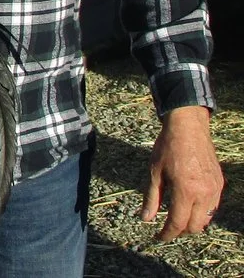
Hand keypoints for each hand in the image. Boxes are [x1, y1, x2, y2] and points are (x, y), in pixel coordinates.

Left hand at [140, 105, 223, 239]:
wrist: (188, 127)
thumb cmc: (167, 147)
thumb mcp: (154, 172)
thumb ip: (152, 197)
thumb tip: (146, 219)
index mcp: (185, 190)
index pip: (177, 222)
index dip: (167, 234)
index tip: (158, 237)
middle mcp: (204, 193)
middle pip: (194, 226)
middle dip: (180, 231)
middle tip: (166, 227)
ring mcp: (215, 189)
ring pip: (206, 219)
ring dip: (192, 223)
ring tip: (177, 216)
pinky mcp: (220, 184)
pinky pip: (213, 207)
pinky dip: (201, 212)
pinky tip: (189, 205)